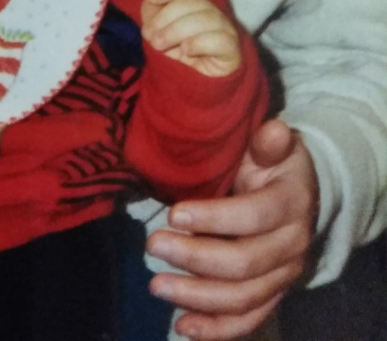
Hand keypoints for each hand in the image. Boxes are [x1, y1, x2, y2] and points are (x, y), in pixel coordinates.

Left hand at [141, 0, 239, 76]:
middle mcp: (212, 14)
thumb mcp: (158, 33)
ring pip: (206, 18)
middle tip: (150, 36)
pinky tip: (186, 51)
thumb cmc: (178, 57)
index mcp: (194, 6)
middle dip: (166, 16)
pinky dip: (199, 42)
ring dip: (176, 30)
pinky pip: (220, 40)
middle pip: (193, 2)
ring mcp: (225, 31)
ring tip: (160, 45)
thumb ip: (152, 13)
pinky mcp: (232, 52)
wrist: (195, 90)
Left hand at [146, 120, 318, 339]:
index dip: (213, 218)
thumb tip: (274, 131)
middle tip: (152, 244)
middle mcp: (292, 246)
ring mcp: (284, 276)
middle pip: (244, 262)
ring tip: (157, 286)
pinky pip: (247, 320)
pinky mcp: (272, 295)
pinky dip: (216, 328)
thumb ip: (268, 143)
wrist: (299, 193)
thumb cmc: (272, 164)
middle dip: (195, 257)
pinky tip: (183, 327)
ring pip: (243, 298)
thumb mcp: (272, 146)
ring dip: (197, 297)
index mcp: (291, 203)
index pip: (253, 217)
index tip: (173, 213)